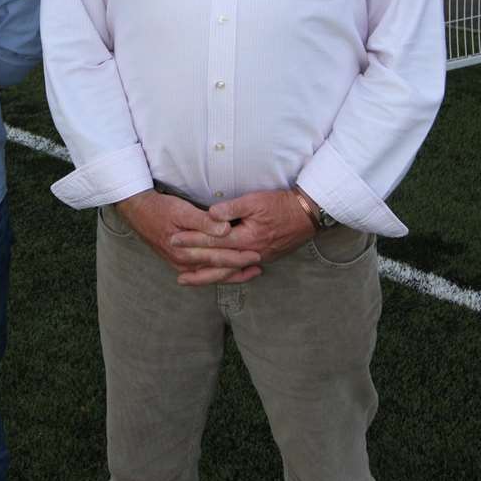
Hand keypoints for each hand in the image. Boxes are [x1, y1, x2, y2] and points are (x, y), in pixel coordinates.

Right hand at [115, 190, 262, 286]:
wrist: (138, 212)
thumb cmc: (161, 209)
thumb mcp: (182, 210)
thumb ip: (203, 221)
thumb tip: (225, 229)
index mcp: (185, 251)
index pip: (218, 258)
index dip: (239, 256)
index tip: (257, 254)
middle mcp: (183, 263)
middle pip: (217, 270)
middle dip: (239, 268)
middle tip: (259, 265)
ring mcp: (180, 266)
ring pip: (211, 275)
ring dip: (231, 275)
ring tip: (251, 272)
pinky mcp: (179, 264)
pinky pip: (203, 273)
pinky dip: (218, 273)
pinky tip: (229, 271)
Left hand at [168, 189, 313, 285]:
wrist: (307, 214)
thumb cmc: (280, 204)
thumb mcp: (255, 200)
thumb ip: (231, 209)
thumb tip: (210, 214)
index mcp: (246, 238)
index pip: (213, 240)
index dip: (192, 239)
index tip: (174, 238)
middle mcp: (250, 253)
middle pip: (217, 261)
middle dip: (193, 260)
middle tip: (173, 263)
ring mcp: (257, 258)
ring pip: (227, 272)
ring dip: (205, 276)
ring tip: (186, 280)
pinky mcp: (262, 259)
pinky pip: (238, 272)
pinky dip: (224, 276)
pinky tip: (213, 277)